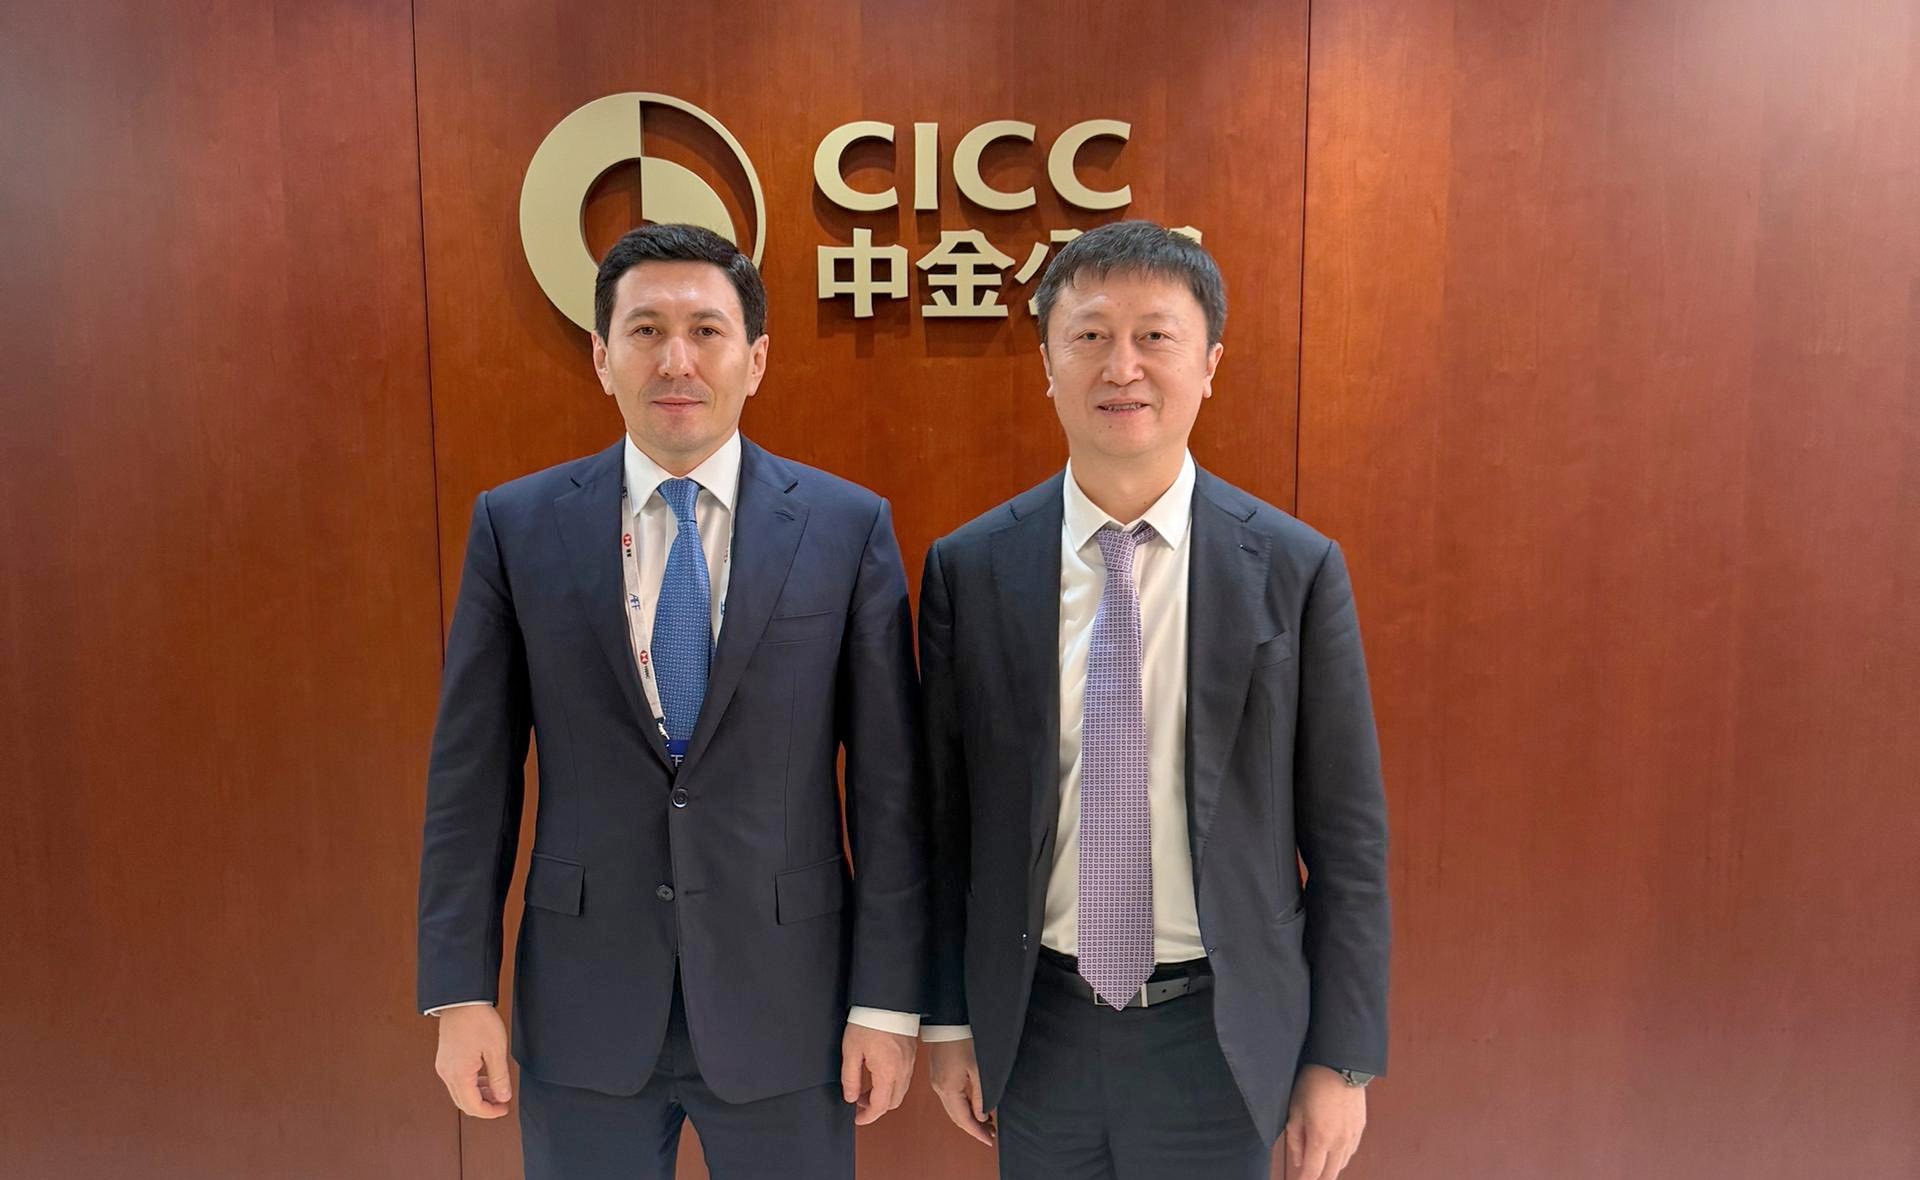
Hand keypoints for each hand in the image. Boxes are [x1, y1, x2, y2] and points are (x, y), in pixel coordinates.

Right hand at [433, 1005, 512, 1117]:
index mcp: (459, 1074)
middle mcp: (446, 1073)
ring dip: (478, 1095)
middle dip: (484, 1106)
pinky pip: (456, 1081)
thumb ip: (499, 1077)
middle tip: (502, 1102)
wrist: (462, 1000)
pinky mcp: (444, 1059)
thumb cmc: (479, 1021)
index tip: (504, 1109)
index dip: (490, 1112)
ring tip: (496, 1089)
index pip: (473, 1106)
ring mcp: (443, 1066)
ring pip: (459, 1092)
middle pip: (463, 1103)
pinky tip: (484, 1078)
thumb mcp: (496, 1050)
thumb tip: (503, 1098)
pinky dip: (471, 1084)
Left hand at [841, 1024, 915, 1125]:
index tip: (856, 1118)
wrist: (887, 1000)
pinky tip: (877, 1075)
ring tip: (865, 1090)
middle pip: (893, 1102)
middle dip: (876, 1108)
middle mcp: (902, 1071)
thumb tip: (850, 1097)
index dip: (867, 1117)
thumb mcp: (851, 1051)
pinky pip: (904, 1078)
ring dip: (884, 1097)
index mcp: (887, 1073)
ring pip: (900, 1091)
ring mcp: (909, 1063)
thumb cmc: (869, 1022)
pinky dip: (892, 1085)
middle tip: (858, 1103)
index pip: (880, 1106)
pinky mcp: (911, 1054)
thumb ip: (850, 1078)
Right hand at [927, 1037, 994, 1144]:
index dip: (977, 1132)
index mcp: (949, 1089)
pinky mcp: (938, 1075)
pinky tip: (974, 1107)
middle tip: (990, 1134)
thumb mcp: (978, 1069)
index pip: (964, 1119)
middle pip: (957, 1117)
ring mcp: (937, 1082)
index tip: (989, 1141)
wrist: (948, 1021)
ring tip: (986, 1124)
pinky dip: (963, 1107)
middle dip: (974, 1128)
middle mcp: (939, 1088)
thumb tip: (982, 1116)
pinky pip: (950, 1099)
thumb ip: (981, 1095)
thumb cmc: (963, 1039)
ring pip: (953, 1109)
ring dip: (969, 1118)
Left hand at [1283, 1064, 1366, 1179]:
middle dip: (1318, 1179)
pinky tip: (1334, 1152)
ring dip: (1330, 1168)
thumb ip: (1295, 1138)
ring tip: (1318, 1166)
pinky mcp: (1360, 1127)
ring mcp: (1352, 1135)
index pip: (1312, 1172)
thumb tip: (1298, 1159)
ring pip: (1342, 1164)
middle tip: (1308, 1176)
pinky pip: (1351, 1151)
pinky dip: (1341, 1157)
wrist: (1341, 1065)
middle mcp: (1340, 1142)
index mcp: (1321, 1139)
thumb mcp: (1295, 1109)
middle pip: (1331, 1174)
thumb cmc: (1314, 1082)